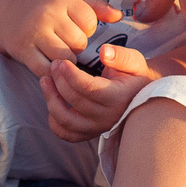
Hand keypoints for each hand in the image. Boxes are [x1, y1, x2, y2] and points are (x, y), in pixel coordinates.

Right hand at [0, 0, 123, 78]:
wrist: (3, 16)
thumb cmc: (42, 8)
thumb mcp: (66, 0)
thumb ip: (95, 8)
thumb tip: (119, 17)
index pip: (90, 22)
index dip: (86, 31)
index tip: (74, 29)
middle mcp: (48, 13)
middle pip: (79, 42)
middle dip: (76, 47)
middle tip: (65, 43)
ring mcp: (34, 32)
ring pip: (65, 58)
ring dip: (66, 61)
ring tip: (58, 53)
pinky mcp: (22, 49)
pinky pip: (46, 69)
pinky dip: (51, 72)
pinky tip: (48, 63)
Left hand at [40, 45, 158, 142]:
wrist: (139, 95)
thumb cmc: (135, 75)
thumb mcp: (134, 61)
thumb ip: (120, 55)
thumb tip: (103, 52)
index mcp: (119, 98)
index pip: (89, 89)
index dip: (71, 75)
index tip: (61, 61)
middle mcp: (108, 118)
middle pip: (75, 102)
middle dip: (59, 81)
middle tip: (53, 65)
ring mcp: (97, 128)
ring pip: (66, 121)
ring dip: (51, 100)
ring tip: (46, 80)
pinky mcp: (89, 134)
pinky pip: (66, 133)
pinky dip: (54, 120)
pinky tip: (53, 100)